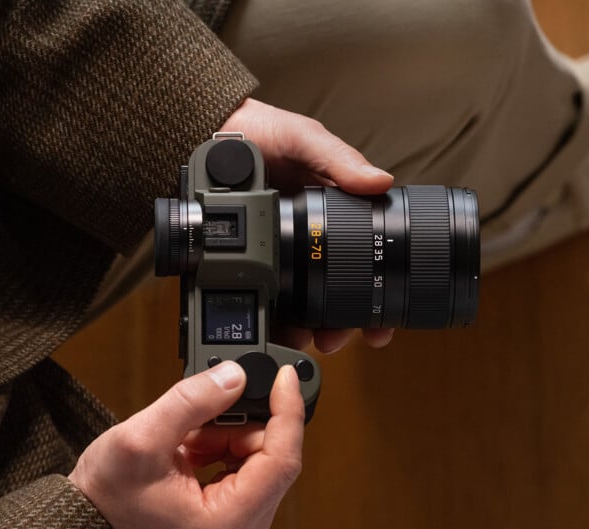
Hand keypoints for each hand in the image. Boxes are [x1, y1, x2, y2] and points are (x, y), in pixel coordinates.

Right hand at [69, 362, 303, 528]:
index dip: (287, 411)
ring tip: (184, 441)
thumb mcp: (142, 440)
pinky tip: (188, 450)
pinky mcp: (228, 514)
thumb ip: (191, 402)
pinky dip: (217, 448)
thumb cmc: (107, 500)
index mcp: (229, 521)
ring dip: (223, 436)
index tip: (284, 376)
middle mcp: (242, 527)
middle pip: (269, 455)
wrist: (85, 523)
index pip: (282, 459)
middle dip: (236, 425)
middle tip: (196, 421)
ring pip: (254, 458)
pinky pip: (240, 468)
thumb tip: (235, 375)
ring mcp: (237, 522)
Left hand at [221, 98, 395, 351]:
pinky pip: (260, 293)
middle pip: (331, 291)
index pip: (363, 260)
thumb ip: (337, 159)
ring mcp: (275, 250)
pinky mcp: (244, 256)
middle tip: (335, 338)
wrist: (207, 130)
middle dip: (339, 323)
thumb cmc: (261, 130)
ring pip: (297, 301)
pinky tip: (273, 328)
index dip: (376, 295)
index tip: (380, 324)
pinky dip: (269, 316)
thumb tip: (379, 183)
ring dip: (304, 326)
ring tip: (304, 338)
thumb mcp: (304, 139)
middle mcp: (305, 237)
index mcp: (329, 214)